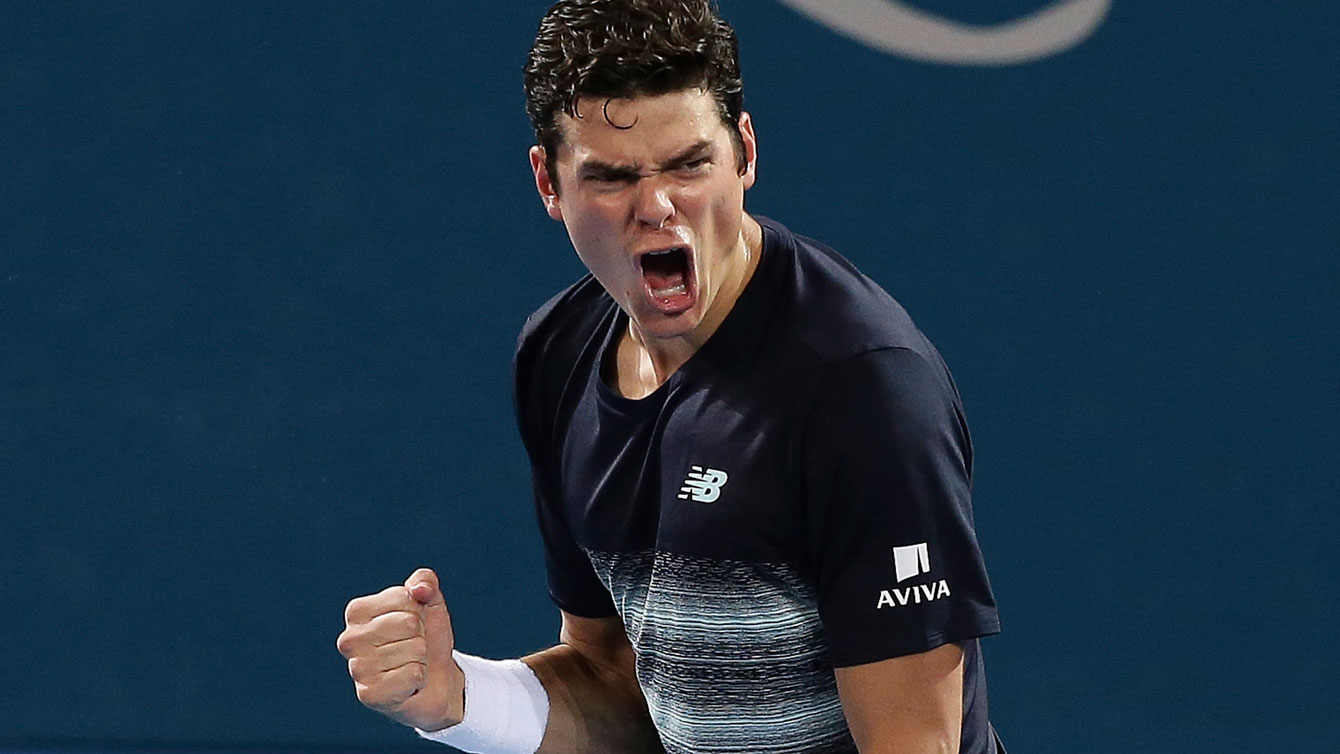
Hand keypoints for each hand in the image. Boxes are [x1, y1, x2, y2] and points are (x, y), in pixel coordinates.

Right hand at [336, 568, 465, 730]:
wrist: (436, 680)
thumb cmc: (426, 638)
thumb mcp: (430, 603)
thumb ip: (425, 581)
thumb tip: (420, 589)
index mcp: (356, 612)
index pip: (404, 598)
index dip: (419, 610)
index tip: (413, 623)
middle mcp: (349, 640)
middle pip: (409, 623)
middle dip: (421, 635)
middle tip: (413, 647)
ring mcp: (356, 669)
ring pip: (414, 650)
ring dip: (421, 658)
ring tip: (410, 664)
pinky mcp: (369, 695)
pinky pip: (413, 675)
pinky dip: (420, 678)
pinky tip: (409, 684)